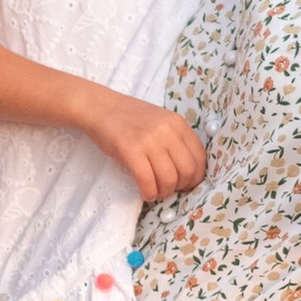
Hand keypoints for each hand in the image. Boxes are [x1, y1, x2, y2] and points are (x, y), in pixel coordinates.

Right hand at [80, 91, 206, 205]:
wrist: (100, 107)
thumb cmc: (129, 118)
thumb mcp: (161, 122)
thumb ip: (175, 141)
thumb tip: (187, 174)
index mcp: (178, 123)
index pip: (200, 158)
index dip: (195, 177)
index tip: (185, 184)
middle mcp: (168, 131)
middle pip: (187, 171)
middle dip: (180, 187)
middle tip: (168, 189)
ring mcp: (149, 140)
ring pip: (169, 179)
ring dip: (163, 192)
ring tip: (155, 191)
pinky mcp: (130, 150)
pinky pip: (147, 180)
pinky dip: (149, 193)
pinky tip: (145, 192)